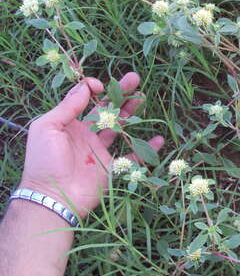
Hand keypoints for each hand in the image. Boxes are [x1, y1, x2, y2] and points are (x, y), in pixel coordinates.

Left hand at [19, 72, 163, 218]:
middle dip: (121, 94)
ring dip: (132, 112)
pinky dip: (146, 149)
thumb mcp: (47, 127)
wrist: (52, 197)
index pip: (85, 100)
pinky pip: (132, 156)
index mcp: (70, 124)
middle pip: (107, 109)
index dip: (94, 89)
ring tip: (143, 97)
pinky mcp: (111, 167)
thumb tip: (87, 86)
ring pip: (120, 127)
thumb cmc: (44, 160)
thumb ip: (67, 107)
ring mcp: (100, 150)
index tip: (102, 85)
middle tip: (135, 78)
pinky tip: (158, 139)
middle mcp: (87, 134)